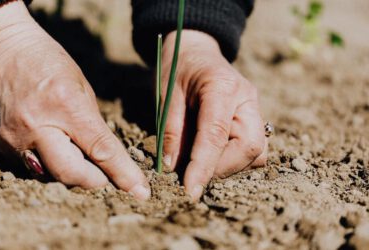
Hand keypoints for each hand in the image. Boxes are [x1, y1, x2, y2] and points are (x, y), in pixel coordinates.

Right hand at [0, 1, 149, 199]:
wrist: (3, 49)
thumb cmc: (48, 62)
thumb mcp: (82, 87)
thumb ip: (93, 125)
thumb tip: (104, 157)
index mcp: (66, 105)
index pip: (101, 150)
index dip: (123, 174)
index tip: (140, 192)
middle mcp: (37, 126)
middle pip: (72, 174)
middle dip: (95, 181)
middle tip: (106, 176)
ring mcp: (15, 138)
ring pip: (51, 176)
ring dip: (72, 173)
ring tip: (77, 155)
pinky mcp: (0, 144)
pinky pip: (32, 168)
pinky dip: (49, 164)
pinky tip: (53, 146)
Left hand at [161, 30, 266, 200]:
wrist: (196, 51)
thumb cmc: (178, 68)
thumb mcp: (166, 94)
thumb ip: (171, 129)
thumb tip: (173, 167)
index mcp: (222, 87)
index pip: (216, 134)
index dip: (203, 166)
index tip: (190, 190)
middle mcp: (246, 98)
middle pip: (250, 147)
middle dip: (221, 168)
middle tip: (193, 174)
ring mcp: (255, 108)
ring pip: (256, 152)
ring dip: (229, 166)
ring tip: (201, 162)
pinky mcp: (254, 118)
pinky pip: (254, 149)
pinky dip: (235, 159)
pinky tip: (214, 154)